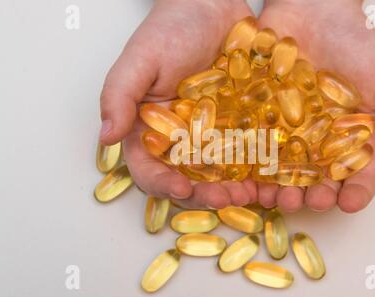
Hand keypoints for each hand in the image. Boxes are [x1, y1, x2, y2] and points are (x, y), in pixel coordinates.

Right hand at [99, 0, 256, 208]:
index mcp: (151, 129)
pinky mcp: (240, 126)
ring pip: (220, 174)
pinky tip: (268, 175)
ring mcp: (213, 135)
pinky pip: (248, 153)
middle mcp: (181, 139)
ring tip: (248, 193)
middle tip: (223, 199)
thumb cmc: (171, 28)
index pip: (149, 168)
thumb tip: (106, 137)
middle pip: (187, 179)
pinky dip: (256, 168)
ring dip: (232, 189)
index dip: (161, 184)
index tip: (180, 188)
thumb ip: (119, 95)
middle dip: (204, 195)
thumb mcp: (140, 59)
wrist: (211, 6)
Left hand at [257, 0, 374, 212]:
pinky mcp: (260, 116)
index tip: (351, 203)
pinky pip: (254, 143)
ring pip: (283, 168)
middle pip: (317, 177)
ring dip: (280, 188)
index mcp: (351, 133)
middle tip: (311, 203)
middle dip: (314, 195)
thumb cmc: (353, 39)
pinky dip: (249, 163)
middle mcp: (318, 137)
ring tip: (278, 198)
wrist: (312, 8)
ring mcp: (287, 129)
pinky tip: (248, 178)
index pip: (358, 169)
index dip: (357, 190)